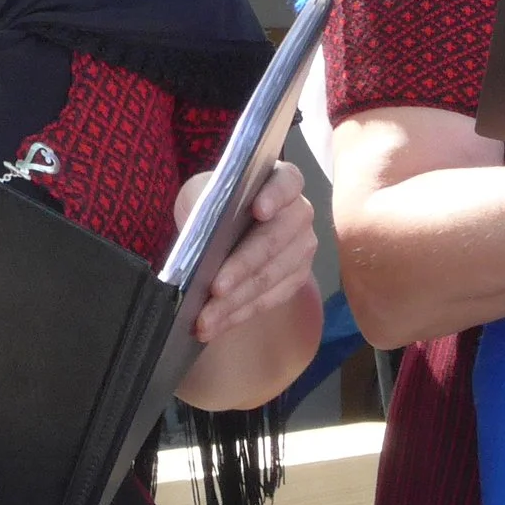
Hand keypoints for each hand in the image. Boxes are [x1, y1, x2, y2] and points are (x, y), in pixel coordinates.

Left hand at [178, 162, 315, 343]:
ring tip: (205, 318)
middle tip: (215, 288)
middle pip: (275, 240)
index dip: (275, 195)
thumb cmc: (214, 204)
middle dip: (242, 266)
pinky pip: (270, 300)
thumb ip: (205, 202)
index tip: (258, 210)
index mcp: (282, 180)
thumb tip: (202, 234)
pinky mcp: (296, 279)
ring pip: (270, 277)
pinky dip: (240, 313)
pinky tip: (217, 324)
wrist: (221, 228)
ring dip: (236, 301)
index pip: (287, 182)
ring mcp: (302, 248)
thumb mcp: (203, 192)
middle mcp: (300, 213)